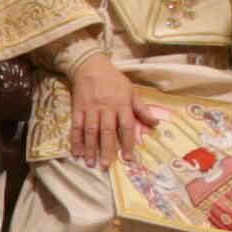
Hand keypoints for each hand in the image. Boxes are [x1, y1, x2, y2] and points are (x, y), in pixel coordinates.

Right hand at [65, 52, 149, 166]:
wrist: (90, 66)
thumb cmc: (114, 79)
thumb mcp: (131, 91)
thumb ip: (141, 108)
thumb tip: (155, 124)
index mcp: (121, 104)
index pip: (126, 127)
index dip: (128, 143)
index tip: (129, 158)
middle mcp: (106, 108)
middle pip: (107, 131)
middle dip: (107, 150)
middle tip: (106, 166)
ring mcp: (91, 109)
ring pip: (91, 131)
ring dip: (90, 148)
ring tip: (91, 163)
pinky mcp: (78, 109)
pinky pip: (77, 126)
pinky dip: (76, 140)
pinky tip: (76, 152)